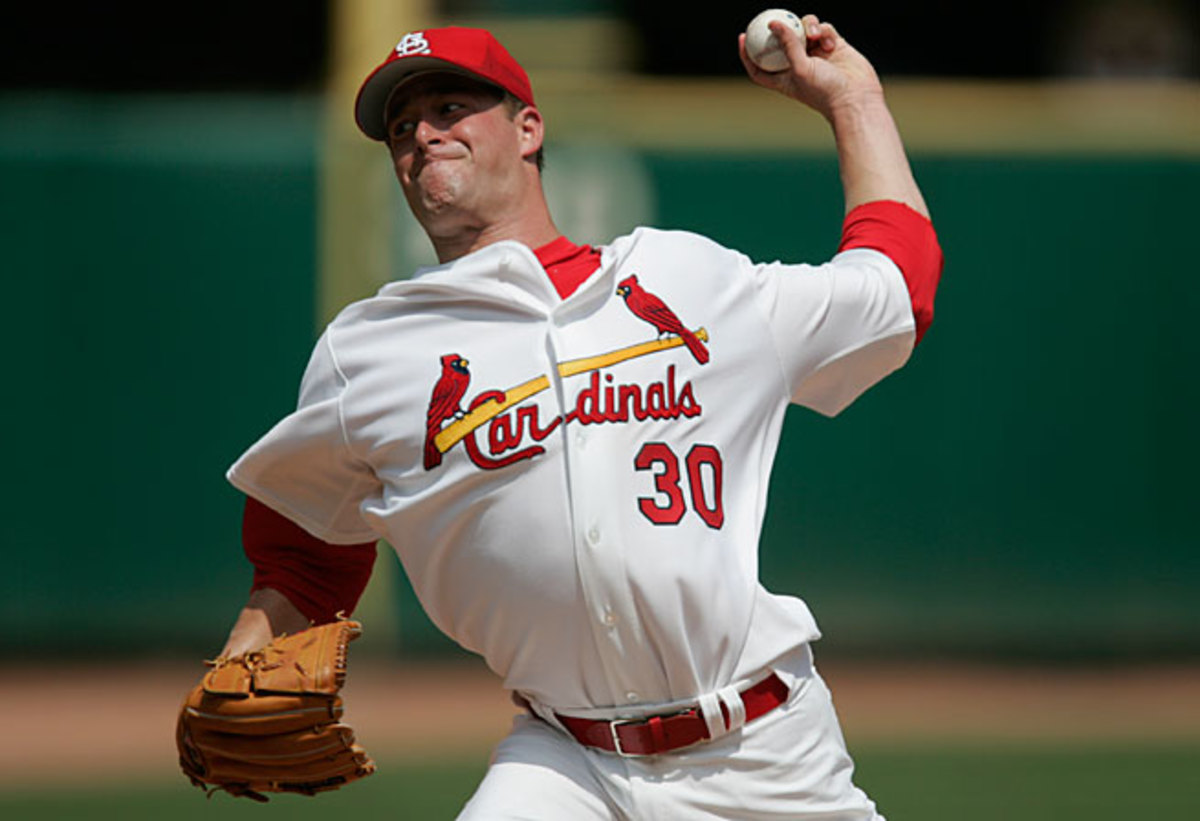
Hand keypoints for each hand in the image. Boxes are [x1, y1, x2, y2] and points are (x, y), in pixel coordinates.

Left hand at [738, 15, 882, 120]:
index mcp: (784, 78)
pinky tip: (829, 42)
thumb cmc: (824, 91)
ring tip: (814, 35)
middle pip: (782, 42)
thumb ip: (787, 45)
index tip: (742, 37)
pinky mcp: (834, 46)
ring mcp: (817, 54)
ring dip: (808, 27)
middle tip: (773, 16)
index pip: (760, 66)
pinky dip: (825, 31)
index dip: (748, 53)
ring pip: (804, 30)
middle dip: (779, 29)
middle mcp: (799, 65)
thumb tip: (773, 23)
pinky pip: (824, 29)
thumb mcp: (800, 69)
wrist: (856, 98)